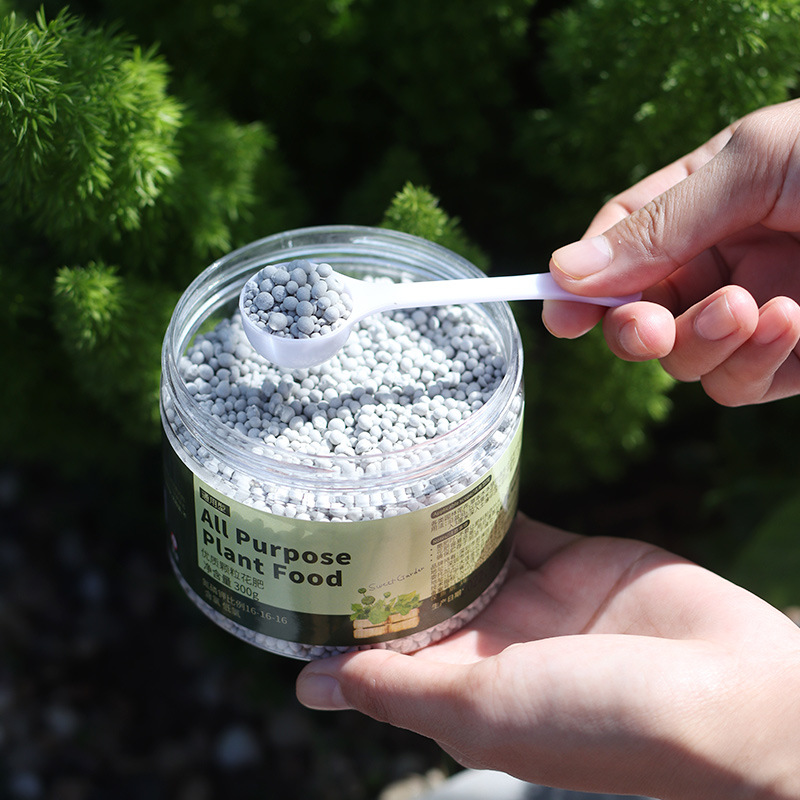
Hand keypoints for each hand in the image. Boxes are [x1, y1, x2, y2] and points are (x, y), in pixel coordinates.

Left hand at [296, 514, 799, 798]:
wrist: (729, 689)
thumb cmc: (603, 721)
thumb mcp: (484, 709)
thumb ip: (397, 689)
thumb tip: (308, 686)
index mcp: (464, 694)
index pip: (384, 654)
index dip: (343, 619)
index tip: (294, 576)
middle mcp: (493, 650)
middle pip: (420, 599)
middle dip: (379, 562)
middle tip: (325, 507)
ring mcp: (532, 603)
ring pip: (462, 555)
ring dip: (425, 526)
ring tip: (373, 480)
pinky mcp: (567, 561)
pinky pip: (512, 524)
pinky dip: (481, 502)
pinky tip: (446, 471)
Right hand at [543, 99, 799, 405]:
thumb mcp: (758, 162)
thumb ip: (661, 221)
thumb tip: (566, 272)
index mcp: (707, 202)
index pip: (621, 245)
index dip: (583, 283)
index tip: (560, 316)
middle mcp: (723, 262)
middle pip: (640, 314)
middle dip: (635, 328)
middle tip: (645, 330)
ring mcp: (756, 317)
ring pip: (683, 359)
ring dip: (701, 342)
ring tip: (750, 307)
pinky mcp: (794, 363)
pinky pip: (737, 385)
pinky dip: (750, 363)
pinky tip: (791, 323)